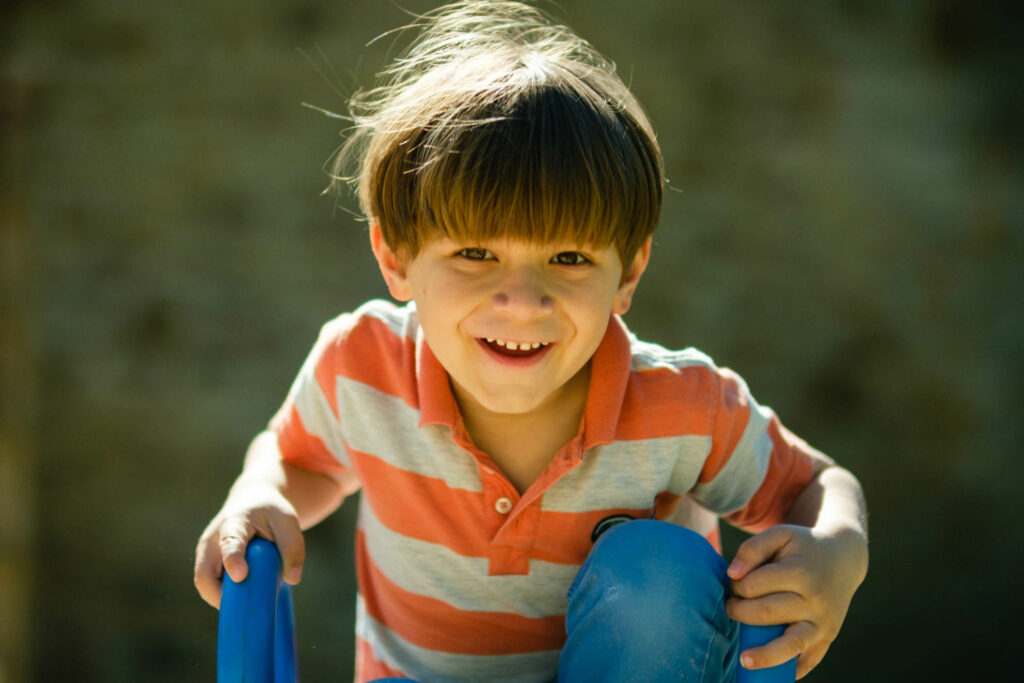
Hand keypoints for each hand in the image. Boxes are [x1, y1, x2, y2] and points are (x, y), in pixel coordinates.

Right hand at [193, 481, 305, 608]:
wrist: (252, 502)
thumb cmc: (270, 512)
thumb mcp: (287, 521)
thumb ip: (292, 547)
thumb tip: (292, 579)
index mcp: (234, 523)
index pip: (230, 542)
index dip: (233, 559)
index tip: (240, 575)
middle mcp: (212, 541)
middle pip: (204, 575)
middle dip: (220, 596)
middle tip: (246, 608)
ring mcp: (207, 556)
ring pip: (205, 586)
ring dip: (225, 600)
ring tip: (250, 604)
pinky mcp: (209, 567)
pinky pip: (212, 589)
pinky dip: (226, 599)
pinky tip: (246, 602)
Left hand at [725, 524, 866, 678]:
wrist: (844, 557)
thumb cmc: (802, 546)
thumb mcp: (780, 535)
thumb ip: (752, 548)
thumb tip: (732, 575)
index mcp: (800, 572)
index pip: (755, 585)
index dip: (737, 586)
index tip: (735, 584)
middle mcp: (815, 600)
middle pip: (767, 614)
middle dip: (740, 613)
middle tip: (733, 608)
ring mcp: (824, 621)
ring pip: (791, 644)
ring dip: (765, 655)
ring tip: (744, 661)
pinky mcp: (829, 636)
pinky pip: (811, 659)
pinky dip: (794, 669)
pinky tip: (774, 675)